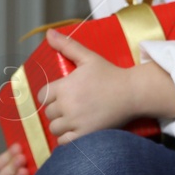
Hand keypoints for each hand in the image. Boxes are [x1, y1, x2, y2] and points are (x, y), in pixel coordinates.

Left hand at [39, 29, 174, 142]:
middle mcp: (67, 105)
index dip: (50, 96)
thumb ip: (67, 45)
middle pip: (48, 113)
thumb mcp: (88, 57)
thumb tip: (48, 33)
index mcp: (65, 86)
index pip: (42, 96)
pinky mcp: (85, 135)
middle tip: (71, 106)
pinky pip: (65, 142)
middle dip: (56, 110)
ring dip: (61, 125)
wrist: (132, 93)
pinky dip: (67, 139)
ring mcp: (76, 122)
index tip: (61, 95)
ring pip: (55, 129)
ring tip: (73, 119)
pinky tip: (76, 130)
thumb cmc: (110, 74)